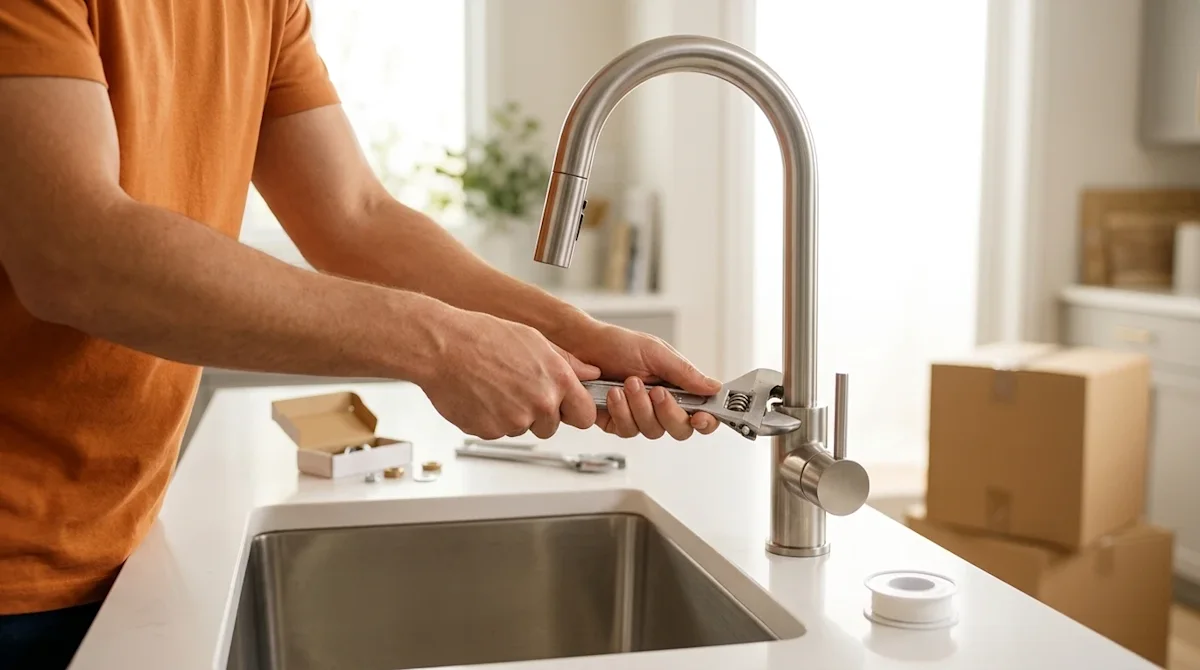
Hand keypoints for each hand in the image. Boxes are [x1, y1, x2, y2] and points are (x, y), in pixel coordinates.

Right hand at [421, 309, 599, 439]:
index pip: (586, 416)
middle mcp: (540, 404)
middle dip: (539, 414)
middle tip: (518, 389)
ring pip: (522, 429)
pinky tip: (481, 395)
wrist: (442, 347)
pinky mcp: (490, 432)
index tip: (566, 407)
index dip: (575, 412)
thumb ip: (568, 362)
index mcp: (558, 380)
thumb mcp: (535, 340)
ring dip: (513, 415)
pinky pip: (498, 432)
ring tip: (495, 386)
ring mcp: (515, 421)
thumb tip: (591, 373)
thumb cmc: (484, 337)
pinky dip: (491, 419)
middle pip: (551, 427)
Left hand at [561, 322, 721, 439]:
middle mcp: (660, 405)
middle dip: (669, 413)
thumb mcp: (656, 352)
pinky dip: (621, 411)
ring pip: (653, 431)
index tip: (700, 417)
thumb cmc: (618, 345)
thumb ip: (685, 373)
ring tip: (628, 383)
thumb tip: (714, 387)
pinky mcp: (618, 422)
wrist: (582, 346)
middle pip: (680, 429)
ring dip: (640, 407)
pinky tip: (613, 393)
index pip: (702, 412)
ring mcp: (640, 416)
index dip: (706, 421)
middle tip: (657, 392)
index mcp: (677, 387)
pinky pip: (627, 430)